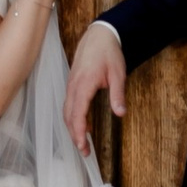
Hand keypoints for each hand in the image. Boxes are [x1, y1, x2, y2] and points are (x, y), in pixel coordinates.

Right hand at [63, 20, 125, 155]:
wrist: (99, 35)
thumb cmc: (109, 53)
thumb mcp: (118, 74)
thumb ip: (118, 94)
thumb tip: (120, 114)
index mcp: (84, 85)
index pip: (77, 114)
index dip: (78, 133)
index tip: (83, 147)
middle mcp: (73, 86)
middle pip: (68, 116)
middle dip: (74, 135)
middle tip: (84, 151)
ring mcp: (71, 84)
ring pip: (67, 111)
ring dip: (73, 127)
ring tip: (83, 141)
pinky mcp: (72, 83)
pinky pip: (69, 103)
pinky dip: (73, 116)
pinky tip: (84, 123)